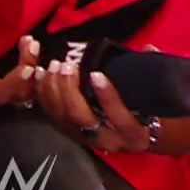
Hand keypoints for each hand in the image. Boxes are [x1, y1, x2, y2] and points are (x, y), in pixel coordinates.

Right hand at [0, 36, 37, 106]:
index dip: (14, 84)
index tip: (28, 68)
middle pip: (14, 95)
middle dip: (28, 73)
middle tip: (33, 46)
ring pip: (20, 90)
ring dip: (31, 69)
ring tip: (33, 45)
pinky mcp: (0, 89)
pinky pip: (19, 85)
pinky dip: (28, 69)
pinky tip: (30, 51)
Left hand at [34, 57, 155, 153]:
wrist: (134, 133)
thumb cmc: (144, 109)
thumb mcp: (151, 96)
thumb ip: (149, 73)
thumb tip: (148, 49)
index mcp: (133, 133)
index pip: (120, 118)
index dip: (107, 97)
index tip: (96, 74)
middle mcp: (107, 140)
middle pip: (81, 117)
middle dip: (70, 90)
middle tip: (66, 65)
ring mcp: (83, 138)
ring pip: (62, 116)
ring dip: (53, 89)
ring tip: (52, 66)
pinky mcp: (67, 131)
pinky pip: (49, 113)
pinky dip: (42, 93)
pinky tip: (39, 74)